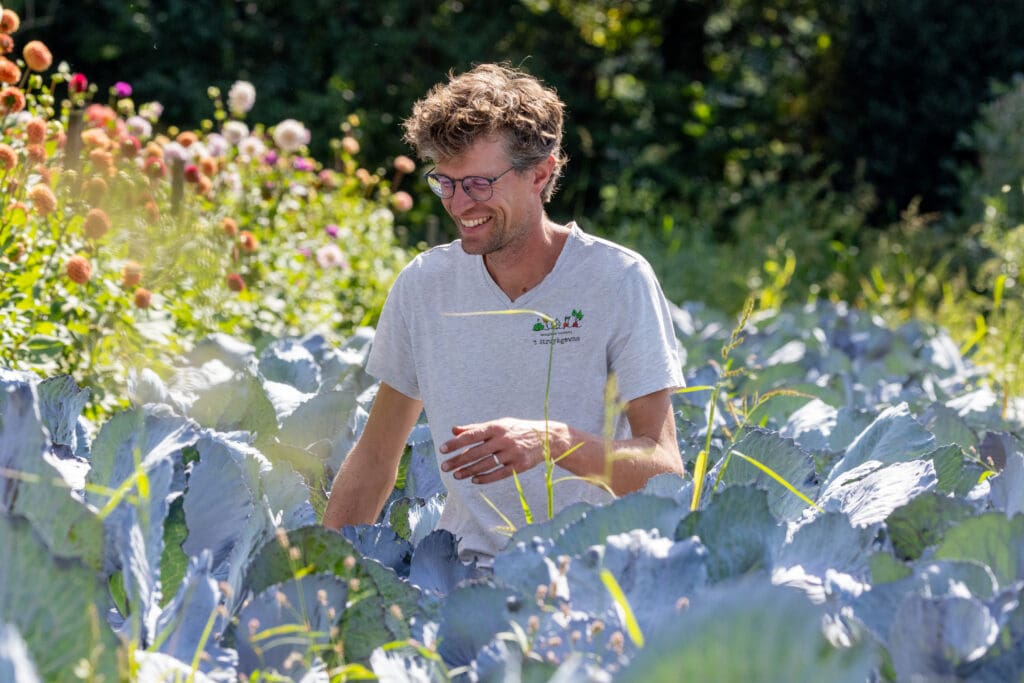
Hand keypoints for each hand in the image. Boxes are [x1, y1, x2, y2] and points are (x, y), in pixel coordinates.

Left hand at [439, 418, 561, 484]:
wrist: (546, 438)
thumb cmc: (517, 430)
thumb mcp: (499, 425)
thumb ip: (476, 428)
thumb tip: (454, 430)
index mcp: (496, 427)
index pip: (471, 435)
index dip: (456, 443)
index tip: (442, 449)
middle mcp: (503, 440)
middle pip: (476, 452)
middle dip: (458, 460)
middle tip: (444, 467)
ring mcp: (512, 453)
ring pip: (485, 465)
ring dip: (468, 471)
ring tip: (456, 475)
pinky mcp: (519, 466)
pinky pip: (498, 474)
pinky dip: (485, 478)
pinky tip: (474, 480)